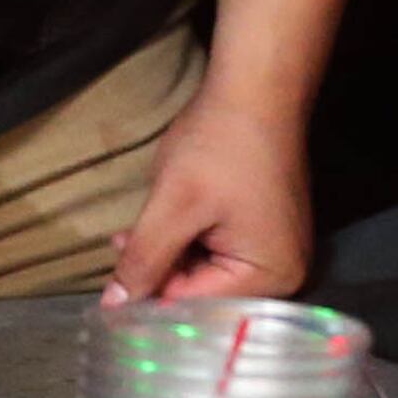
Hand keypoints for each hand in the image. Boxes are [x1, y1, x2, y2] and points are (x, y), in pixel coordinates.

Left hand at [101, 100, 309, 305]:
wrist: (254, 89)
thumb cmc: (220, 145)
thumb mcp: (174, 204)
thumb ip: (145, 260)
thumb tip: (114, 308)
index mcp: (271, 278)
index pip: (200, 308)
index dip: (153, 297)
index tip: (114, 289)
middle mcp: (284, 273)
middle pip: (206, 293)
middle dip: (160, 272)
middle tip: (118, 249)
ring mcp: (277, 249)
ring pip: (206, 271)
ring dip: (168, 253)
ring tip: (128, 235)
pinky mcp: (265, 229)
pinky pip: (219, 249)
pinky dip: (187, 239)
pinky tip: (156, 221)